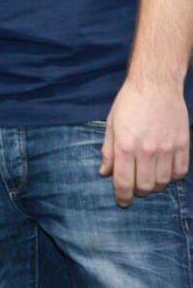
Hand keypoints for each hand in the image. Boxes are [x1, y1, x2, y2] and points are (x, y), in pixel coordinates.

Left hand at [100, 76, 189, 205]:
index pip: (123, 182)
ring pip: (163, 182)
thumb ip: (108, 151)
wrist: (156, 85)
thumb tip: (104, 173)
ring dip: (155, 186)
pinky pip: (180, 172)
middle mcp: (147, 151)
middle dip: (138, 192)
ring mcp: (167, 149)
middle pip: (145, 186)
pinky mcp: (183, 145)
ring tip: (149, 179)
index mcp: (126, 146)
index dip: (122, 196)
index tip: (122, 202)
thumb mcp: (111, 125)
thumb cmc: (129, 103)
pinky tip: (165, 171)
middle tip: (135, 188)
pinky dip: (172, 177)